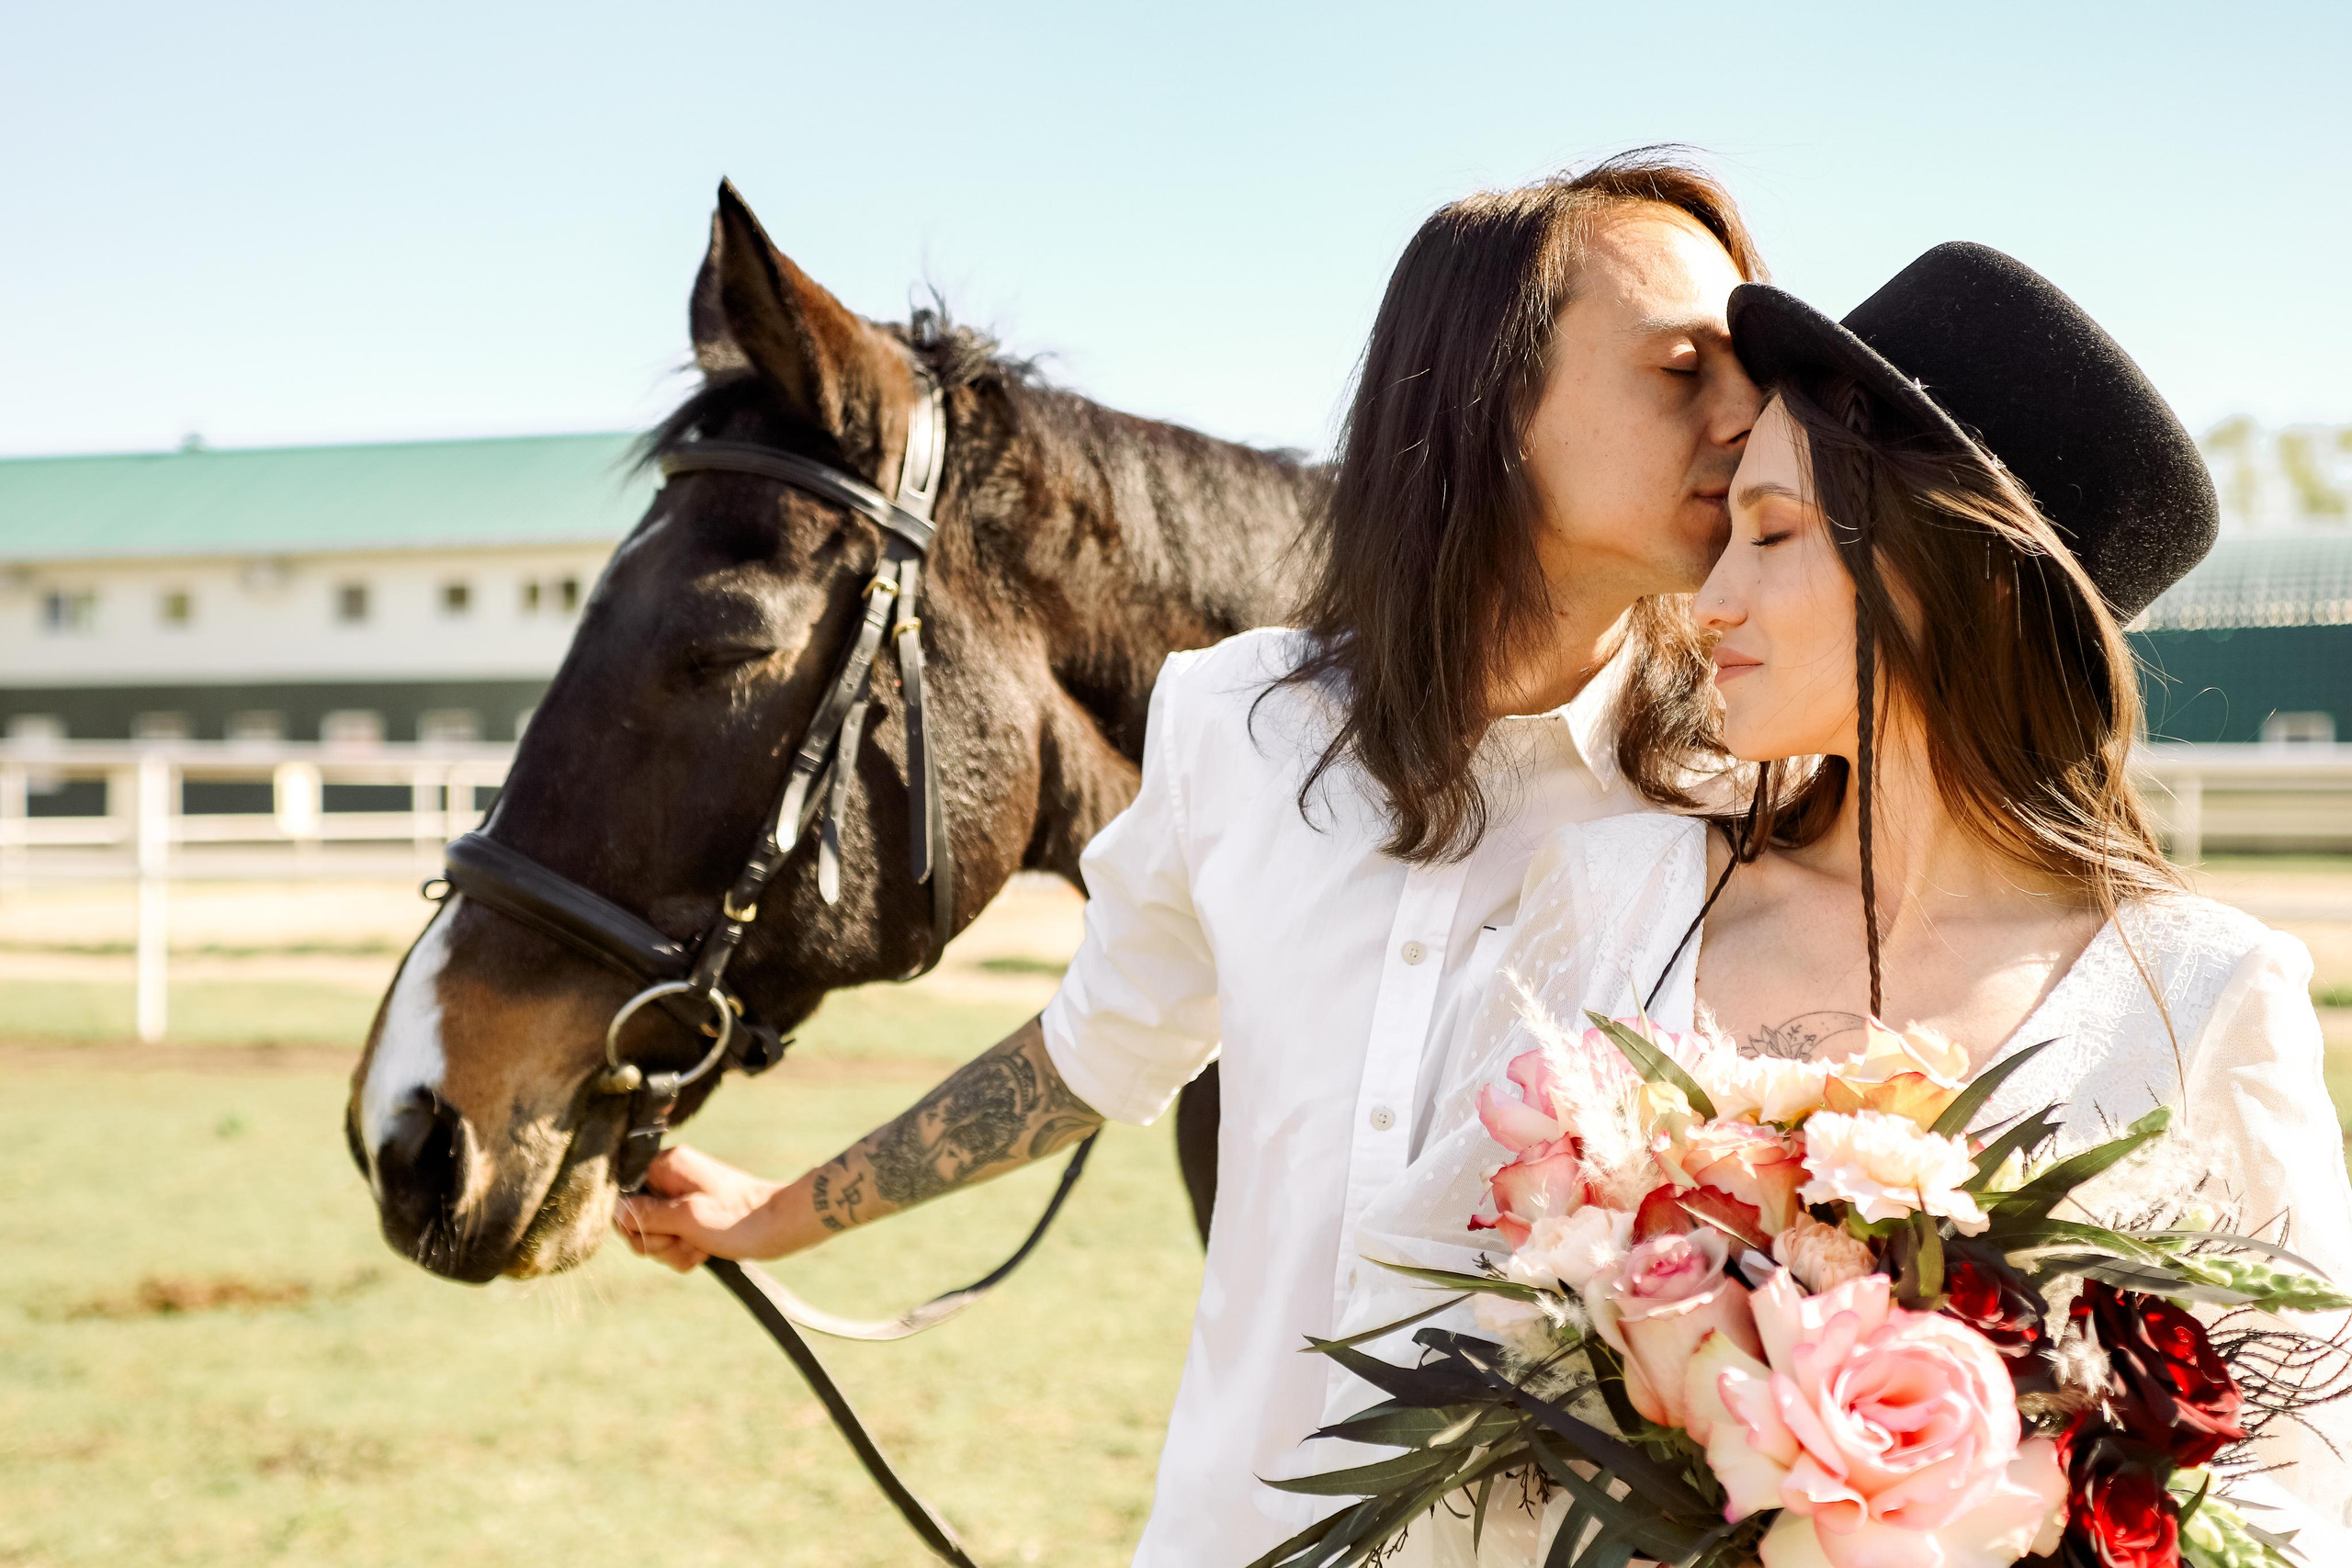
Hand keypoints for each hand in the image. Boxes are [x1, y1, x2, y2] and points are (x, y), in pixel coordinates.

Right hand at [612, 1145, 784, 1271]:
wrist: (780, 1227)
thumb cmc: (737, 1218)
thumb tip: (615, 1209)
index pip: (623, 1194)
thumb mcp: (685, 1217)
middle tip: (685, 1239)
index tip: (657, 1231)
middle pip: (637, 1220)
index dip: (633, 1221)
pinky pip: (673, 1243)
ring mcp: (682, 1200)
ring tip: (701, 1246)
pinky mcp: (693, 1219)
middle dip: (659, 1240)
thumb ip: (646, 1214)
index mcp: (667, 1165)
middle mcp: (672, 1179)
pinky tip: (706, 1251)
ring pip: (655, 1237)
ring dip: (675, 1250)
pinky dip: (686, 1252)